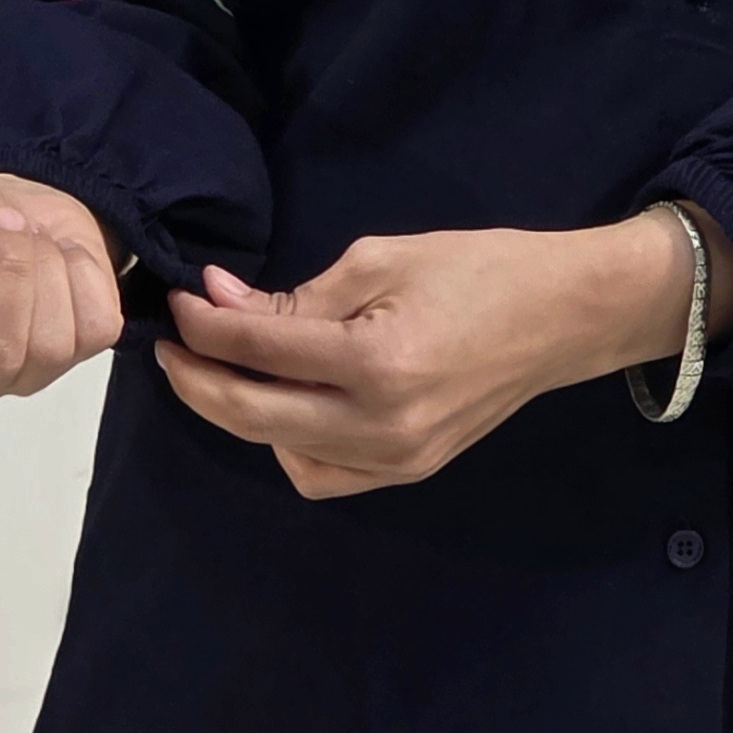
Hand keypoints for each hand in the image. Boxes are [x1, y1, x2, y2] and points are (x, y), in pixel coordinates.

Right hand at [0, 157, 123, 415]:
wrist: (8, 210)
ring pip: (48, 347)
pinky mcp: (79, 354)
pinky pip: (93, 327)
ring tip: (24, 234)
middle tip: (2, 220)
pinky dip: (81, 273)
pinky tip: (55, 255)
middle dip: (6, 270)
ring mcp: (24, 377)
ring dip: (42, 268)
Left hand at [155, 210, 732, 499]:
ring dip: (236, 413)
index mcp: (376, 360)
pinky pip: (321, 473)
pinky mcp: (407, 472)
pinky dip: (286, 444)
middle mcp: (380, 424)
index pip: (256, 350)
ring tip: (222, 371)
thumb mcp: (381, 259)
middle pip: (251, 413)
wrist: (562, 317)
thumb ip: (295, 294)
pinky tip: (282, 406)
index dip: (202, 324)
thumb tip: (218, 302)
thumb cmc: (478, 270)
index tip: (177, 299)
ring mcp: (395, 459)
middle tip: (170, 343)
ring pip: (277, 450)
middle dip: (196, 378)